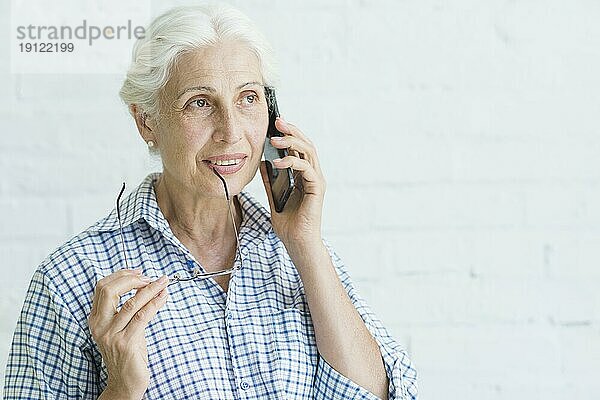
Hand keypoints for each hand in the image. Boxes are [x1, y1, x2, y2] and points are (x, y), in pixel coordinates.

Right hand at [89, 269, 168, 399]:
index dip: (121, 275)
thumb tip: (146, 285)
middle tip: (150, 277)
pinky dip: (155, 303)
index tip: (139, 271)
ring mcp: (111, 335)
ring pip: (130, 303)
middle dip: (132, 279)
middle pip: (109, 290)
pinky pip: (142, 316)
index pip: (102, 288)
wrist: (125, 381)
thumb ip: (128, 308)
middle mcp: (99, 326)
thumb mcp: (123, 327)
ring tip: (163, 283)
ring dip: (150, 290)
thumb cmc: (128, 352)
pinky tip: (163, 297)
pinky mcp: (125, 343)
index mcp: (96, 319)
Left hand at [260, 117, 325, 251]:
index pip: (298, 148)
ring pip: (308, 152)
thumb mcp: (274, 197)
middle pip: (306, 145)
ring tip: (275, 139)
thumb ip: (270, 180)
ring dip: (291, 142)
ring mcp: (316, 181)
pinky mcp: (317, 188)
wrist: (297, 243)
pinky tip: (278, 162)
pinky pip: (306, 168)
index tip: (275, 124)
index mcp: (303, 176)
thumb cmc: (288, 224)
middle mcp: (312, 175)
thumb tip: (263, 163)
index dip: (289, 134)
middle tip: (278, 121)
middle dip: (292, 131)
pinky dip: (292, 162)